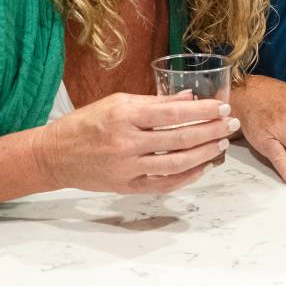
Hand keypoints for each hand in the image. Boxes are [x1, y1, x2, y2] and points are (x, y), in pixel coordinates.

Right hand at [31, 91, 236, 193]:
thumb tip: (189, 98)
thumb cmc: (85, 124)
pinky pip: (164, 184)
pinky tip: (203, 167)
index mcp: (124, 116)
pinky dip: (187, 177)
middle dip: (211, 130)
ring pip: (176, 164)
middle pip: (180, 139)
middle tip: (231, 124)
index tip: (223, 106)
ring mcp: (127, 168)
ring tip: (221, 143)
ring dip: (204, 154)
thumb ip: (154, 102)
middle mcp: (126, 143)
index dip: (202, 111)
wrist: (54, 156)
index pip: (172, 113)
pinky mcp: (127, 186)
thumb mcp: (116, 103)